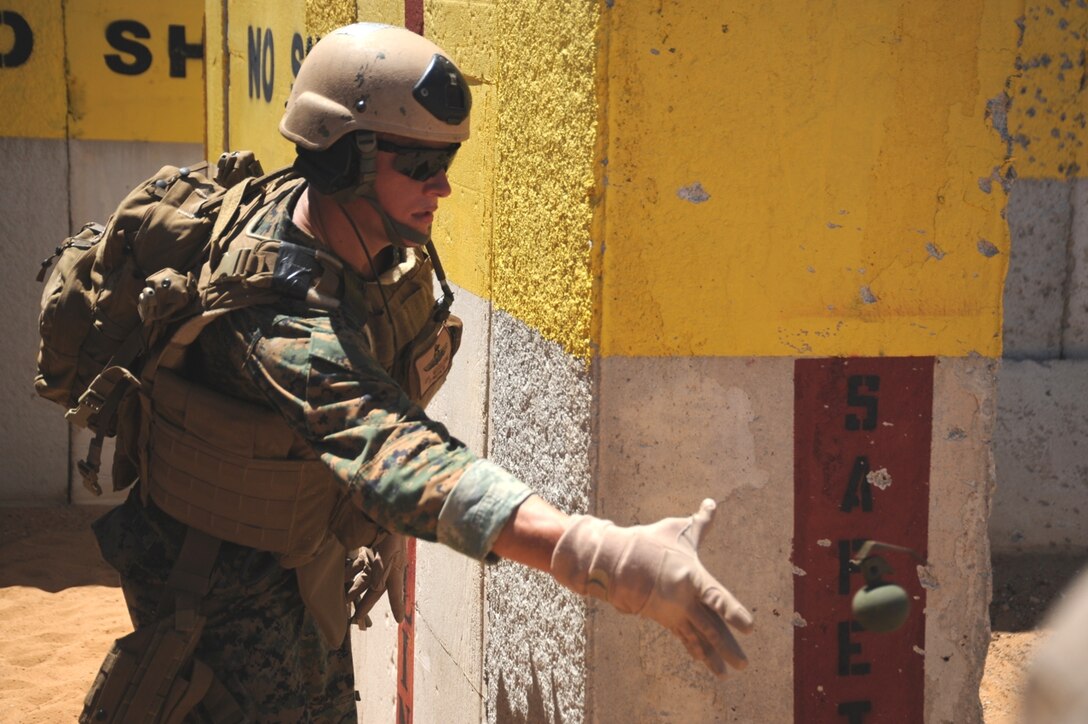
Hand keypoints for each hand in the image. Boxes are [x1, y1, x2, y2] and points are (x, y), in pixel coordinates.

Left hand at [346, 533, 406, 629]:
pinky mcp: (369, 550)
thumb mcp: (387, 554)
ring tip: (344, 600)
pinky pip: (358, 565)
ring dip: (354, 589)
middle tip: (356, 618)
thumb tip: (376, 589)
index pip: (394, 593)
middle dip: (365, 603)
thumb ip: (380, 572)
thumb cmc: (391, 532)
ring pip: (364, 578)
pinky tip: (341, 577)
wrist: (387, 511)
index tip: (399, 620)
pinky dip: (350, 572)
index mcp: (394, 570)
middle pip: (374, 589)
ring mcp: (377, 559)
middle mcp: (386, 567)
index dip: (396, 606)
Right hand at [550, 499, 752, 675]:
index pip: (717, 598)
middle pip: (710, 627)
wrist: (614, 563)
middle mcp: (684, 600)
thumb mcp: (676, 529)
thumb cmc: (649, 542)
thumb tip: (711, 503)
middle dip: (727, 647)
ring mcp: (673, 612)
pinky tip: (708, 665)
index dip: (733, 612)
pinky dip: (696, 651)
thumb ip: (700, 521)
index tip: (749, 628)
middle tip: (744, 664)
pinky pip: (685, 638)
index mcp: (691, 577)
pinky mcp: (665, 618)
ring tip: (727, 675)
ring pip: (698, 638)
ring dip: (713, 657)